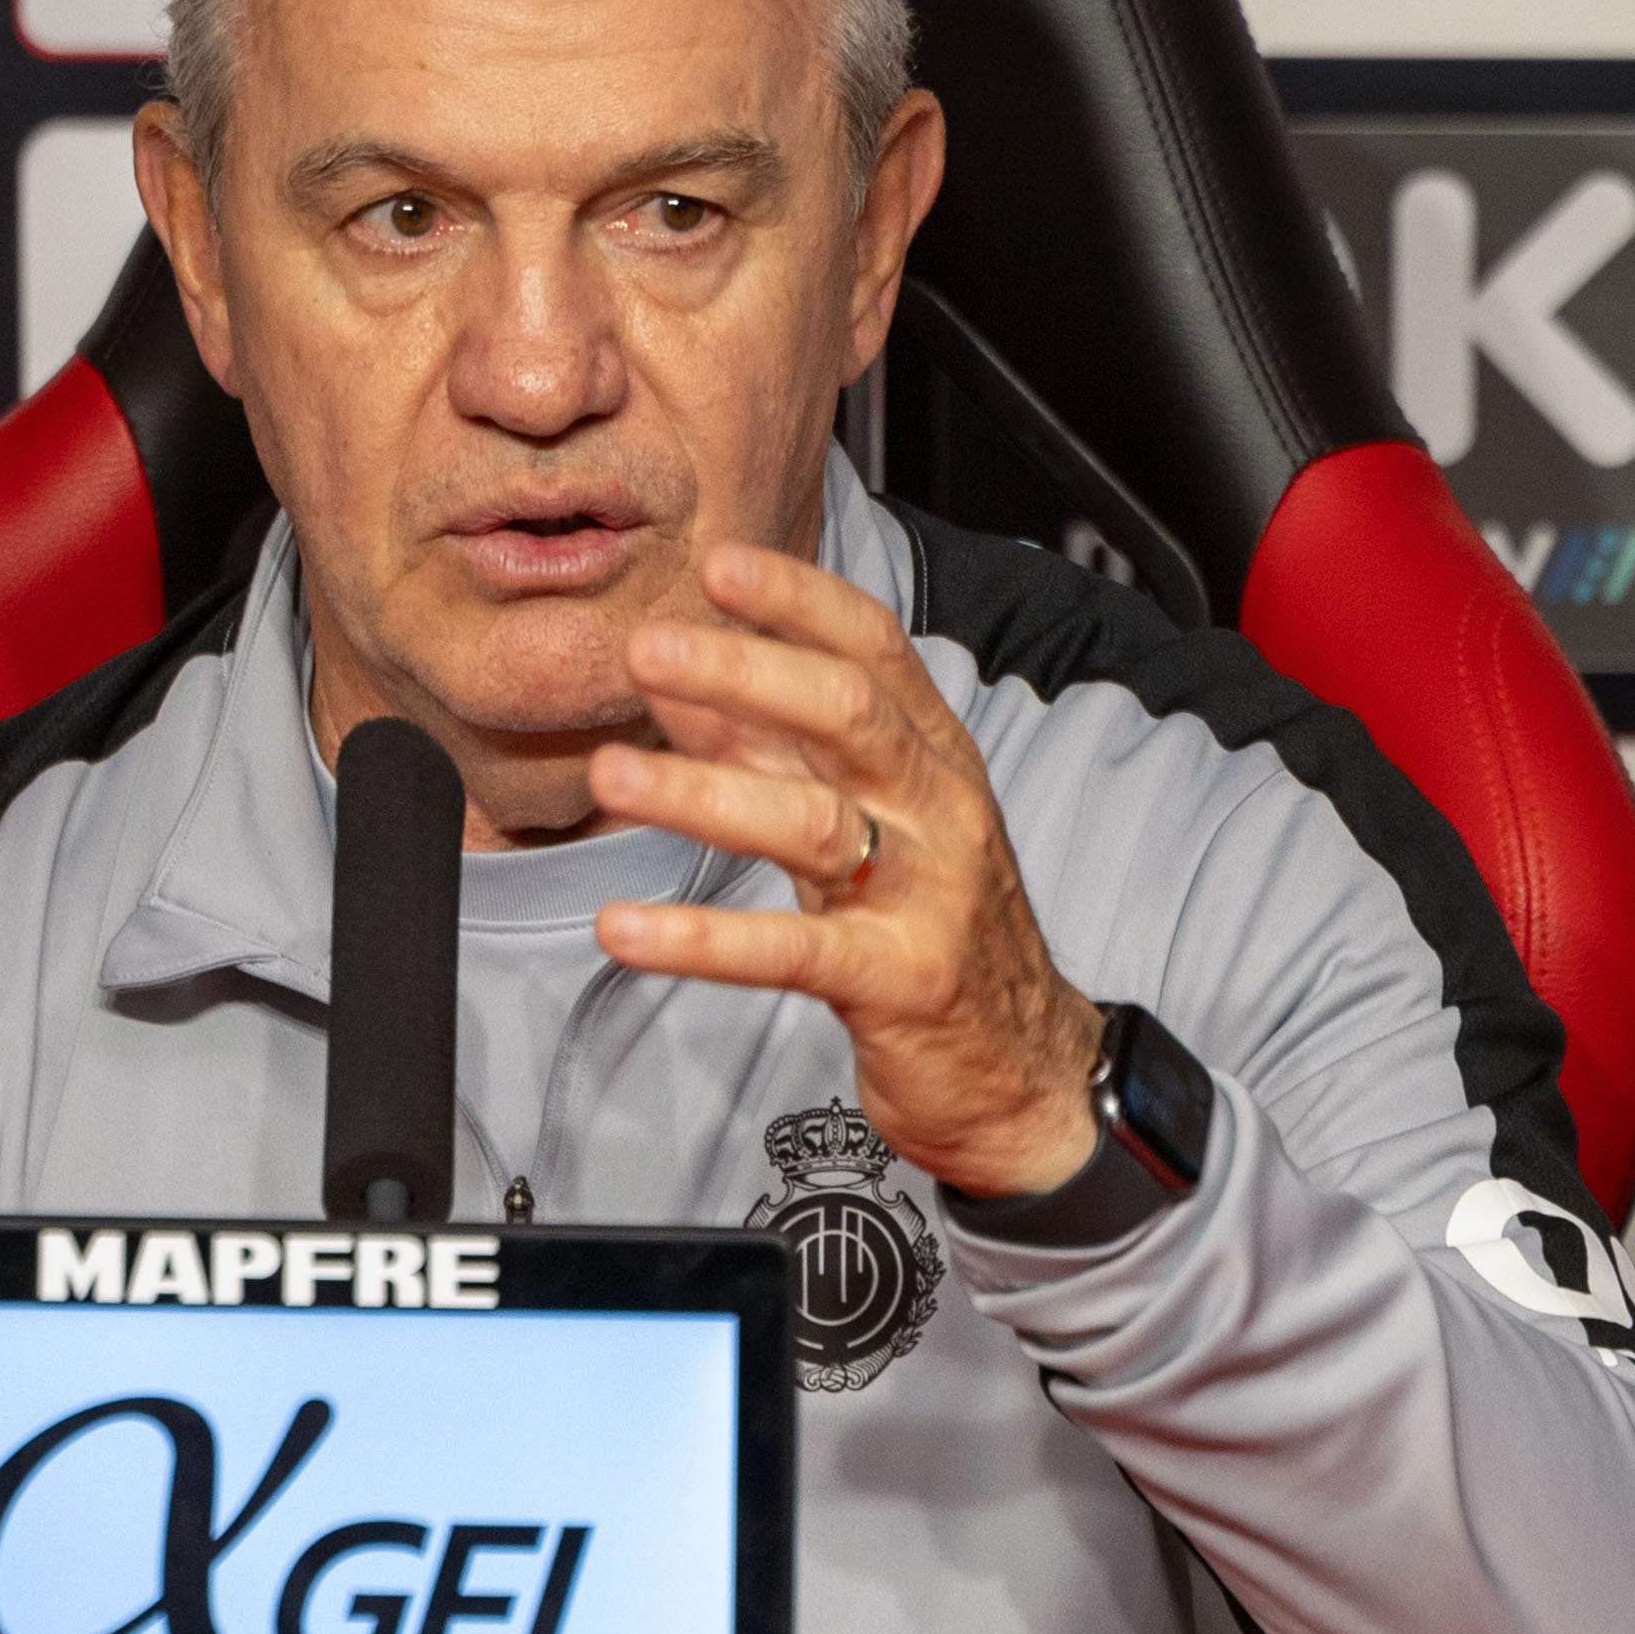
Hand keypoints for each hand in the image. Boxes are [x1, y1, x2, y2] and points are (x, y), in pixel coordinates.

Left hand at [587, 540, 1103, 1200]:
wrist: (1023, 1070)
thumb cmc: (932, 928)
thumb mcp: (861, 822)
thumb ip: (770, 751)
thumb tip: (675, 685)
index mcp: (931, 755)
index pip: (872, 649)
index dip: (798, 601)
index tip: (716, 563)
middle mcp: (939, 809)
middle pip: (846, 715)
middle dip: (744, 671)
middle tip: (648, 647)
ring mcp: (927, 895)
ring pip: (814, 824)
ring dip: (704, 793)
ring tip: (611, 775)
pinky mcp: (901, 982)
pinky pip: (795, 951)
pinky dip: (703, 940)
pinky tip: (625, 931)